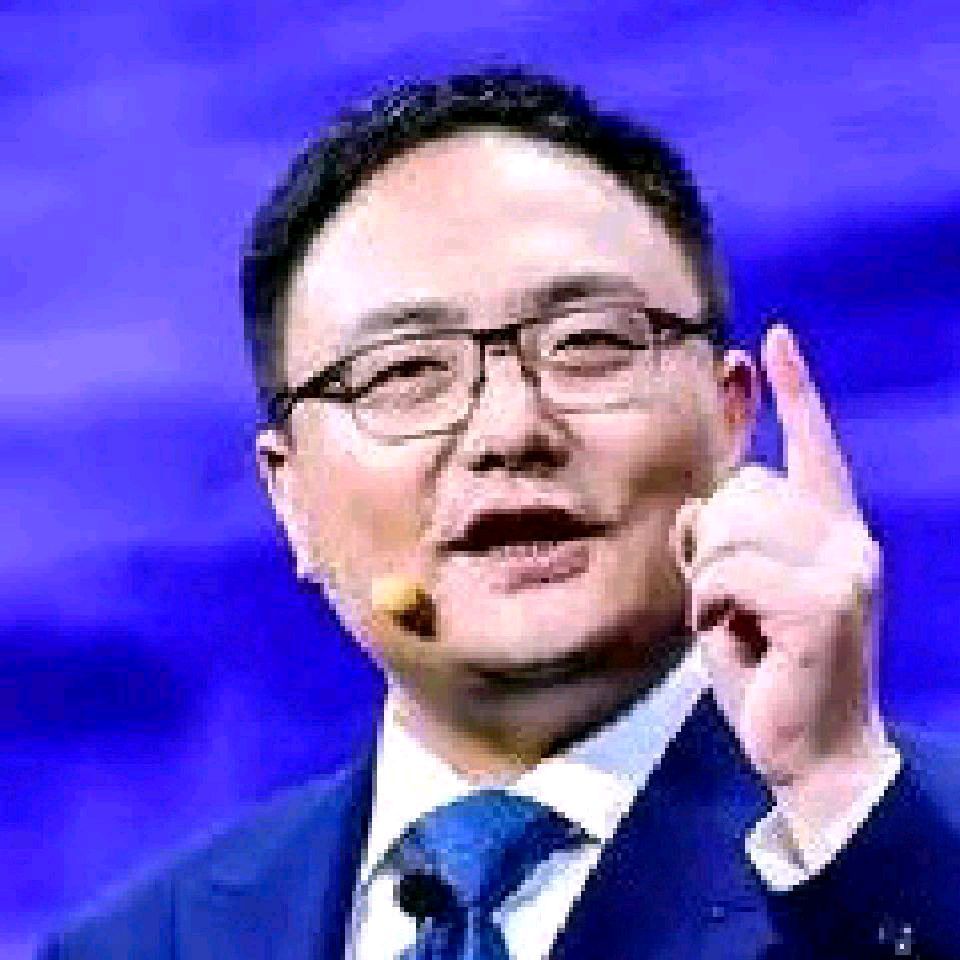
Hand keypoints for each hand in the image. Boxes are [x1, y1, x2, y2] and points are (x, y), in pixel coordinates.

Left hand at [673, 324, 891, 835]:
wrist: (809, 748)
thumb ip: (722, 541)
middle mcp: (848, 536)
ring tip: (739, 623)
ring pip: (729, 525)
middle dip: (712, 545)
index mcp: (828, 529)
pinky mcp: (827, 601)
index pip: (809, 444)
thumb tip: (695, 507)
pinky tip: (735, 637)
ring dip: (709, 581)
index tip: (772, 340)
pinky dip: (711, 606)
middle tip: (732, 604)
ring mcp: (845, 566)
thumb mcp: (734, 593)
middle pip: (738, 487)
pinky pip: (729, 571)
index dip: (792, 390)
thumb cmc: (766, 668)